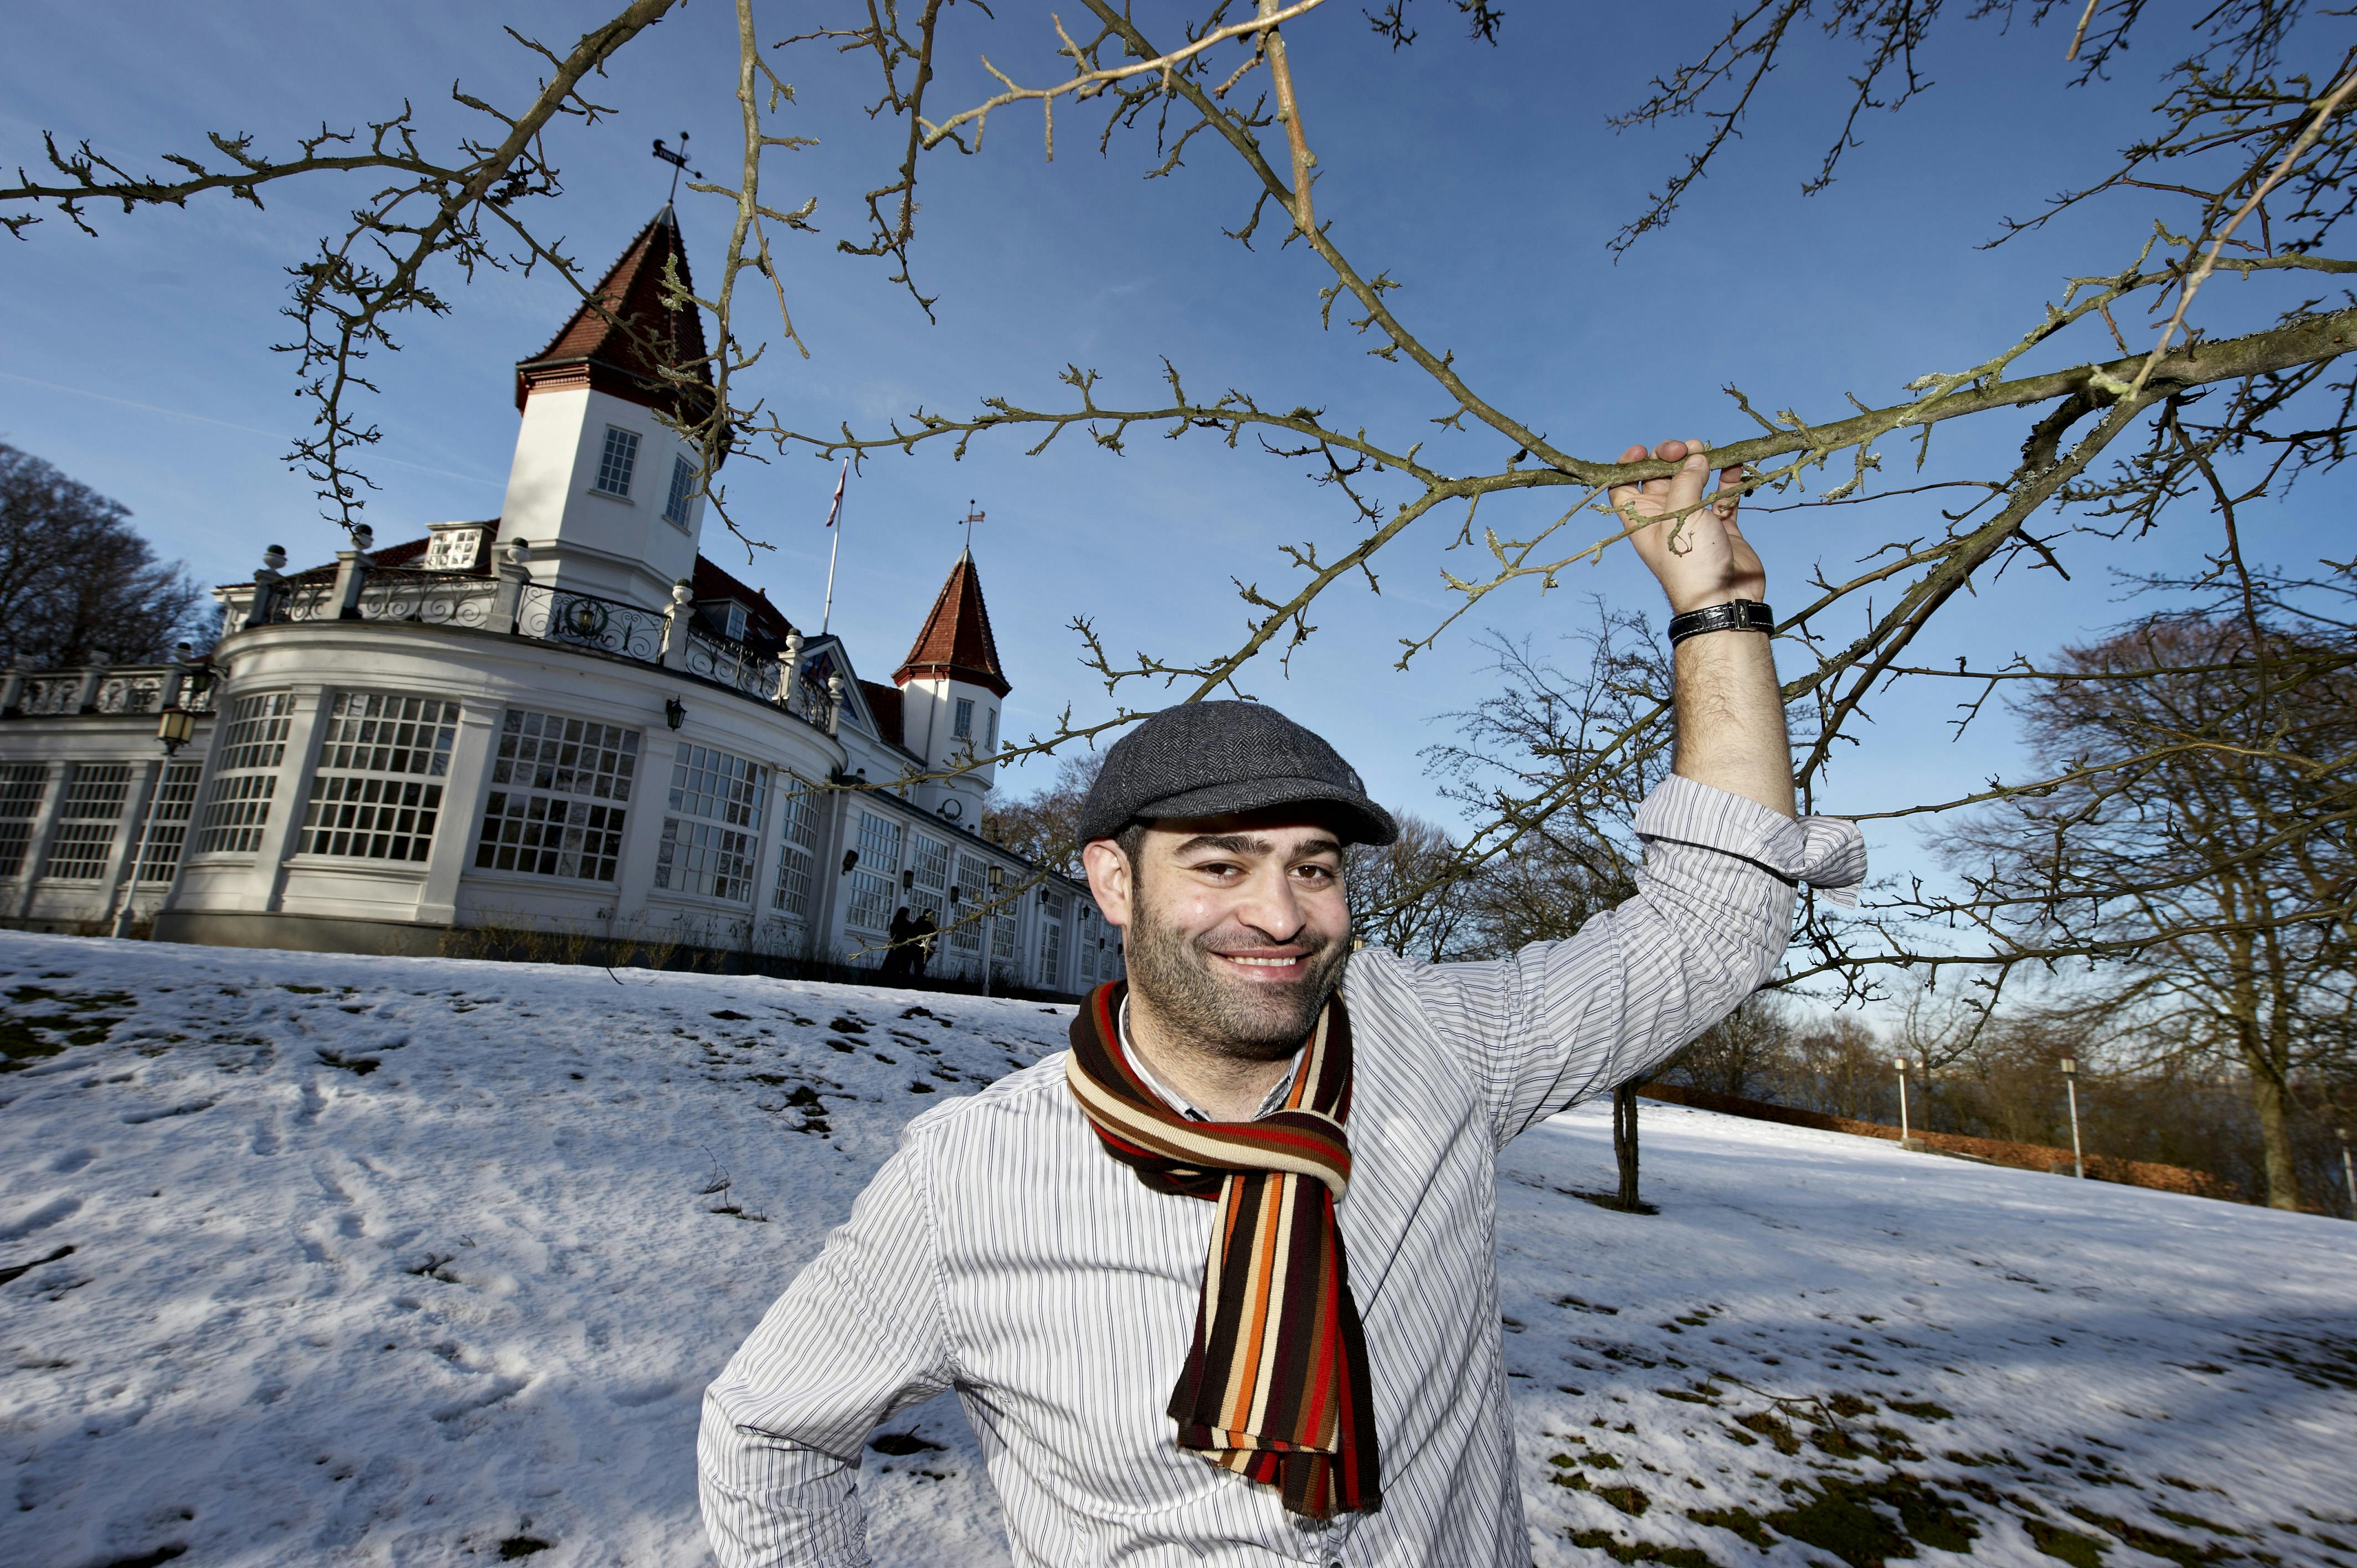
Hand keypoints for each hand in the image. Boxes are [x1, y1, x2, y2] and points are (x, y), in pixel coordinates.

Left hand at [1612, 438, 1762, 614]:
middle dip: (1671, 458)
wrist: (1723, 599)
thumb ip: (1686, 481)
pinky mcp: (1720, 525)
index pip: (1625, 488)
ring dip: (1699, 464)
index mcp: (1642, 519)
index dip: (1629, 467)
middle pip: (1661, 479)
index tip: (1643, 450)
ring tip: (1708, 452)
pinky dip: (1727, 479)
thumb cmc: (1690, 562)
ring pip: (1693, 483)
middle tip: (1686, 448)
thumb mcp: (1679, 515)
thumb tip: (1696, 457)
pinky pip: (1722, 495)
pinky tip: (1733, 465)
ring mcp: (1694, 521)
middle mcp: (1665, 518)